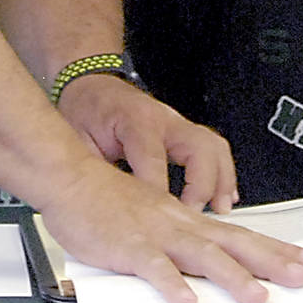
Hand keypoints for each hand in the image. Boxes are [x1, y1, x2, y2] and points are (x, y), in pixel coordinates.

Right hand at [36, 158, 302, 302]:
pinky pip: (152, 267)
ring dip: (230, 276)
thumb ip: (176, 244)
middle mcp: (179, 224)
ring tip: (256, 297)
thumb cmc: (107, 201)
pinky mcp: (128, 246)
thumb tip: (200, 273)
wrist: (70, 177)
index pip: (240, 235)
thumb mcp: (153, 218)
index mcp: (186, 220)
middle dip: (271, 262)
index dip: (275, 250)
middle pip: (233, 244)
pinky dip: (169, 282)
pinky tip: (185, 301)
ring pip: (200, 255)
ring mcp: (155, 234)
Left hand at [55, 73, 238, 211]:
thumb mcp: (79, 138)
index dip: (157, 191)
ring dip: (221, 180)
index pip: (152, 158)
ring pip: (213, 147)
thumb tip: (100, 204)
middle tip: (192, 214)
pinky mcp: (183, 132)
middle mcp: (162, 119)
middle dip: (201, 185)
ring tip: (220, 208)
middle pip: (198, 148)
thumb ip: (92, 168)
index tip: (159, 217)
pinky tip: (224, 196)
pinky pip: (213, 150)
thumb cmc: (86, 109)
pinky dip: (222, 174)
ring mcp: (177, 124)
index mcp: (134, 120)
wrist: (92, 85)